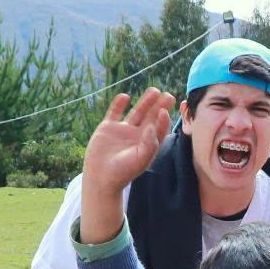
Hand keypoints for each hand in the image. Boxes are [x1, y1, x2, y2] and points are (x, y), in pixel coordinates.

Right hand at [82, 89, 174, 206]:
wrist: (101, 177)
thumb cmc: (123, 171)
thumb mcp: (141, 159)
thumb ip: (149, 143)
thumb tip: (152, 125)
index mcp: (147, 144)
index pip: (159, 128)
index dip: (163, 119)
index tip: (165, 110)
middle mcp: (137, 135)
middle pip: (151, 117)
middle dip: (159, 106)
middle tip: (168, 95)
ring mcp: (123, 130)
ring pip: (136, 112)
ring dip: (145, 102)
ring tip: (154, 90)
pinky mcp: (108, 127)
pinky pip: (115, 112)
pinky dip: (119, 104)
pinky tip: (125, 97)